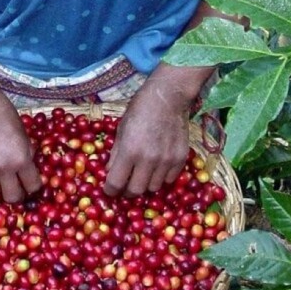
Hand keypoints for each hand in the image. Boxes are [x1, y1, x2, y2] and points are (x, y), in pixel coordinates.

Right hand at [0, 90, 41, 202]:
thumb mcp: (24, 134)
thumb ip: (27, 154)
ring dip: (1, 187)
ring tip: (2, 175)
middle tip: (18, 187)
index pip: (33, 187)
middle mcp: (3, 168)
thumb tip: (30, 169)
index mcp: (21, 159)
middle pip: (13, 198)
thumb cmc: (5, 114)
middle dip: (18, 195)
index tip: (32, 184)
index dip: (34, 187)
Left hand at [103, 82, 192, 197]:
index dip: (110, 190)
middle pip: (136, 191)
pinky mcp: (180, 159)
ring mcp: (166, 160)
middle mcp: (148, 159)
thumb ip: (115, 154)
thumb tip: (110, 172)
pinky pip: (169, 180)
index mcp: (129, 151)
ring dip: (145, 184)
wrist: (168, 98)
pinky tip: (157, 167)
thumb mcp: (121, 129)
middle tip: (126, 185)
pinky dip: (161, 178)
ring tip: (142, 173)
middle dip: (127, 191)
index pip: (116, 183)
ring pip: (153, 187)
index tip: (110, 190)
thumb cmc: (140, 110)